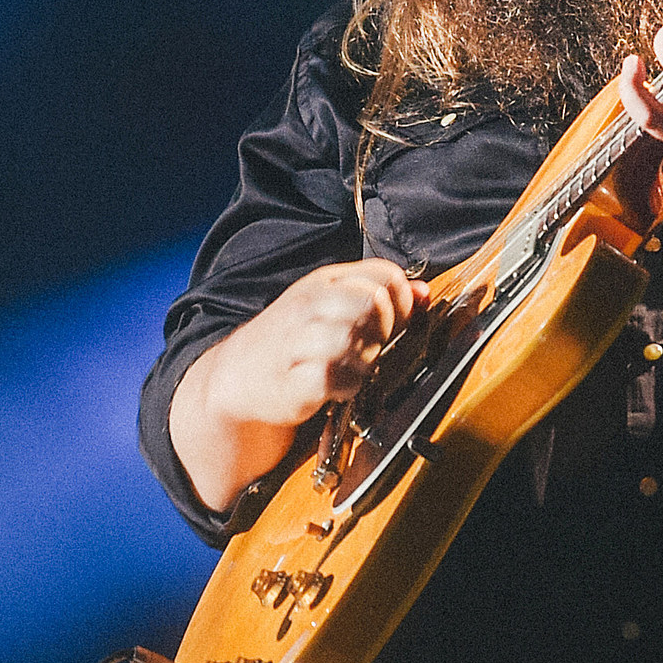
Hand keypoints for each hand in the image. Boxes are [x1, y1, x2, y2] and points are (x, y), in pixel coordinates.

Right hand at [215, 258, 428, 426]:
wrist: (238, 376)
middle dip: (383, 330)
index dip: (402, 302)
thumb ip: (379, 296)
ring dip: (365, 360)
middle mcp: (310, 304)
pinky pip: (335, 378)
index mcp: (325, 281)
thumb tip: (424, 293)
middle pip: (372, 303)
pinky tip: (339, 387)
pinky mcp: (293, 381)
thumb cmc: (294, 339)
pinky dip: (347, 387)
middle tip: (371, 347)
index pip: (385, 275)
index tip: (393, 322)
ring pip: (353, 338)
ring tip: (354, 367)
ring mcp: (298, 341)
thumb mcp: (334, 306)